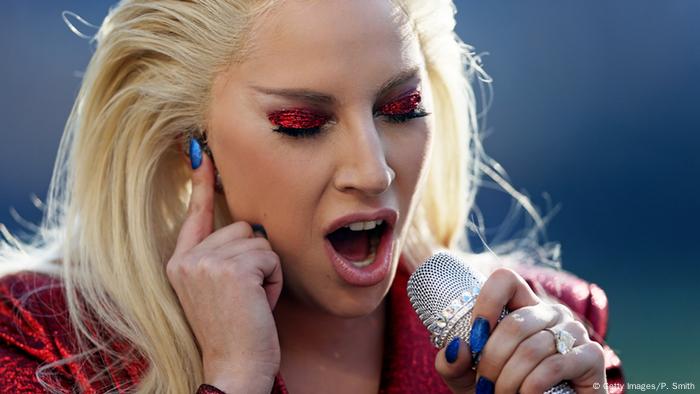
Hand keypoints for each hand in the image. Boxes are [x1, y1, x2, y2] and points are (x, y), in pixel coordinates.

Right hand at [166, 151, 282, 393]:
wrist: (234, 370)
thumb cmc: (235, 334)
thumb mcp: (219, 290)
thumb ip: (222, 256)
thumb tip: (250, 226)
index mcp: (179, 263)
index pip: (193, 214)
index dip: (200, 182)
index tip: (199, 150)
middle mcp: (186, 259)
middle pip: (241, 227)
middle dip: (255, 259)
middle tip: (246, 297)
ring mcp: (205, 262)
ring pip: (259, 240)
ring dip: (267, 271)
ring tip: (252, 302)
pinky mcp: (230, 268)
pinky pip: (271, 255)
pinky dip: (275, 280)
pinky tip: (260, 304)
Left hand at [435, 268, 606, 393]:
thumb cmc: (499, 392)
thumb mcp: (466, 378)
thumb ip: (452, 363)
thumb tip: (457, 348)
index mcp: (521, 307)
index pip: (505, 279)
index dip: (486, 302)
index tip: (473, 338)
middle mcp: (549, 313)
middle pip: (514, 324)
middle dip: (492, 361)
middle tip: (483, 385)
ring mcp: (574, 331)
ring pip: (532, 349)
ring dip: (509, 381)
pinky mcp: (592, 356)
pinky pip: (554, 365)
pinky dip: (531, 387)